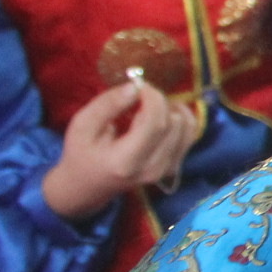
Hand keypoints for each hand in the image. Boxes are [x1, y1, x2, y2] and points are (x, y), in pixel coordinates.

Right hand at [40, 78, 199, 221]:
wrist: (88, 186)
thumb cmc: (82, 153)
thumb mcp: (82, 125)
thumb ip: (107, 105)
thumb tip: (134, 87)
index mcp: (126, 161)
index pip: (155, 123)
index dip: (153, 98)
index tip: (139, 85)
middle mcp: (152, 168)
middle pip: (173, 123)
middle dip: (159, 101)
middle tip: (139, 95)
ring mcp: (166, 169)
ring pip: (186, 126)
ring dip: (170, 109)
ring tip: (147, 108)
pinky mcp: (174, 166)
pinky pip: (189, 134)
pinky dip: (179, 118)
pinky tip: (161, 116)